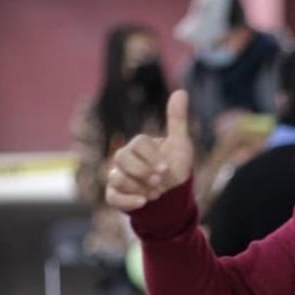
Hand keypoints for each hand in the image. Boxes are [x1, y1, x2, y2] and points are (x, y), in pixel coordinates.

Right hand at [105, 90, 193, 211]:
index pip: (137, 144)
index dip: (151, 156)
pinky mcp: (116, 195)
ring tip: (155, 194)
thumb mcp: (180, 144)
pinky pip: (112, 197)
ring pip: (116, 178)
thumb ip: (177, 120)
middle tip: (158, 181)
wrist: (173, 195)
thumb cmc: (174, 167)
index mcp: (138, 146)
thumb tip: (181, 91)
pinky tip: (143, 202)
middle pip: (121, 158)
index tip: (165, 168)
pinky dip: (127, 201)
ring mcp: (118, 177)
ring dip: (137, 187)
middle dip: (142, 171)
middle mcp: (124, 160)